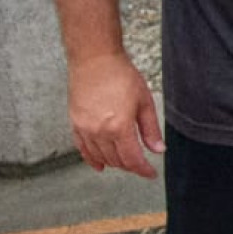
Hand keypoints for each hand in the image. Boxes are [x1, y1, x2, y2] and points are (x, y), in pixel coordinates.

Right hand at [67, 52, 162, 178]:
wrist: (95, 60)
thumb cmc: (121, 75)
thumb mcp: (144, 101)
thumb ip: (150, 129)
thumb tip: (158, 149)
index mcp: (119, 127)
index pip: (133, 159)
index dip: (143, 170)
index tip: (151, 174)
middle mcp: (100, 132)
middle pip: (116, 160)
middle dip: (130, 166)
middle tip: (140, 165)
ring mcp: (85, 129)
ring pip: (100, 157)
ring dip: (113, 163)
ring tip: (124, 163)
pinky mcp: (75, 123)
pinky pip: (82, 148)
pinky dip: (91, 159)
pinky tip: (99, 164)